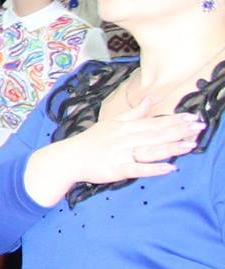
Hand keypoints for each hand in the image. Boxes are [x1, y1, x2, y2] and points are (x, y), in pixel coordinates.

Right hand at [22, 95, 203, 205]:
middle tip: (200, 127)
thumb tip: (150, 99)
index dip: (174, 120)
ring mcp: (120, 154)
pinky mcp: (116, 169)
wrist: (67, 158)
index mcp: (124, 127)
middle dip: (179, 131)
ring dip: (171, 148)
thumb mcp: (110, 123)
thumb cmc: (90, 141)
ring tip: (191, 145)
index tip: (193, 117)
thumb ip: (133, 113)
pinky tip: (169, 168)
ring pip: (150, 150)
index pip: (153, 122)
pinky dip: (154, 169)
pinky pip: (138, 169)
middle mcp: (124, 138)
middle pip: (155, 134)